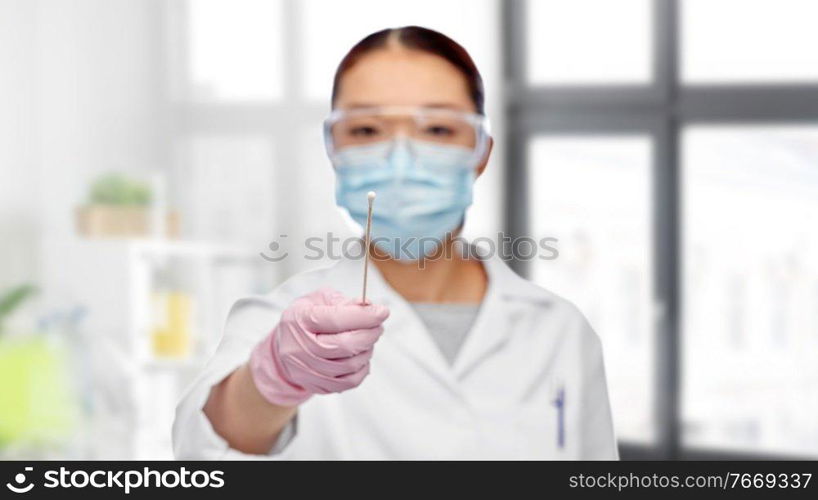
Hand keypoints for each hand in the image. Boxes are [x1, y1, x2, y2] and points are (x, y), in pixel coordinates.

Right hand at [249, 287, 389, 406]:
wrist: (284, 347)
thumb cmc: (305, 318)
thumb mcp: (317, 300)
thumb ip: (342, 302)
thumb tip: (368, 306)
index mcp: (300, 320)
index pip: (336, 319)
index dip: (364, 316)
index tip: (383, 311)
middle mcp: (300, 347)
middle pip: (345, 345)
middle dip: (370, 334)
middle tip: (378, 326)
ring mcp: (306, 370)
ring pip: (350, 365)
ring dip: (367, 350)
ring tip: (367, 339)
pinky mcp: (316, 385)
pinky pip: (349, 382)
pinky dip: (362, 369)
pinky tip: (361, 356)